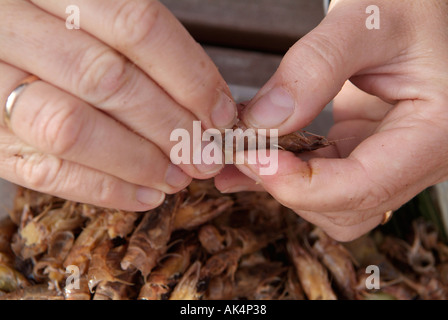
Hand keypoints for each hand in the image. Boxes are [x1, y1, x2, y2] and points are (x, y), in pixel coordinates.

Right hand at [0, 0, 236, 210]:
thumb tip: (210, 105)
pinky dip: (105, 189)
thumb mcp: (90, 13)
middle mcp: (10, 26)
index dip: (189, 75)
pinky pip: (45, 171)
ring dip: (139, 161)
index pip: (137, 26)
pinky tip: (145, 195)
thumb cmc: (58, 32)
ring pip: (70, 128)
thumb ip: (140, 48)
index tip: (221, 113)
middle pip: (107, 80)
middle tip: (206, 155)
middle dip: (170, 126)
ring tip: (178, 178)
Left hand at [215, 0, 447, 240]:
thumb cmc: (410, 6)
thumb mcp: (368, 21)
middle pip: (345, 207)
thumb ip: (316, 67)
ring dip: (281, 185)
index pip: (365, 186)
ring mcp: (387, 160)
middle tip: (241, 150)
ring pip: (330, 204)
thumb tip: (265, 121)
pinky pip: (321, 180)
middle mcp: (416, 159)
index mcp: (435, 133)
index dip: (302, 184)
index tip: (254, 157)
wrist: (416, 12)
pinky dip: (285, 173)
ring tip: (240, 155)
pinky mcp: (361, 151)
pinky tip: (254, 155)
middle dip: (287, 186)